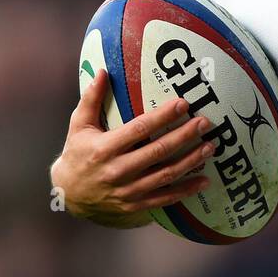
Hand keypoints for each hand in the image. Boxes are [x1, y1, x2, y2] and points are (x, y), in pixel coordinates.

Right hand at [51, 69, 213, 227]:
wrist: (67, 194)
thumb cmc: (77, 154)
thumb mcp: (78, 125)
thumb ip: (91, 99)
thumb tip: (102, 71)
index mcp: (105, 148)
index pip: (139, 129)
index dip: (163, 116)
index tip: (183, 104)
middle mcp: (117, 171)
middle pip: (157, 152)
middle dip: (184, 136)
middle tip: (204, 123)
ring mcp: (127, 191)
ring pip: (165, 176)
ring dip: (190, 161)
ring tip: (209, 147)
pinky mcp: (134, 205)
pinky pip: (164, 199)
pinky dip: (185, 190)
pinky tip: (203, 180)